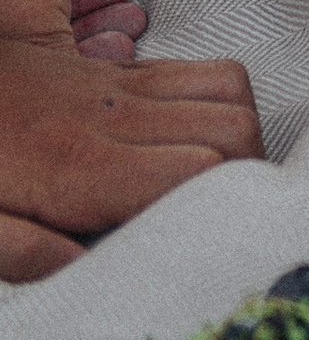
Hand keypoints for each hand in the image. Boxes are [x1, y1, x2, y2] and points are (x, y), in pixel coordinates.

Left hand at [0, 38, 264, 279]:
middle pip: (232, 123)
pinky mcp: (115, 72)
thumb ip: (27, 253)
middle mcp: (115, 117)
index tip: (217, 234)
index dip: (225, 199)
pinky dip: (218, 98)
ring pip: (226, 87)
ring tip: (220, 176)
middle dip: (250, 168)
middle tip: (228, 210)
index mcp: (82, 166)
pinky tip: (192, 136)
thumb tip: (92, 270)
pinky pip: (196, 68)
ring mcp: (119, 86)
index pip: (201, 165)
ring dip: (240, 128)